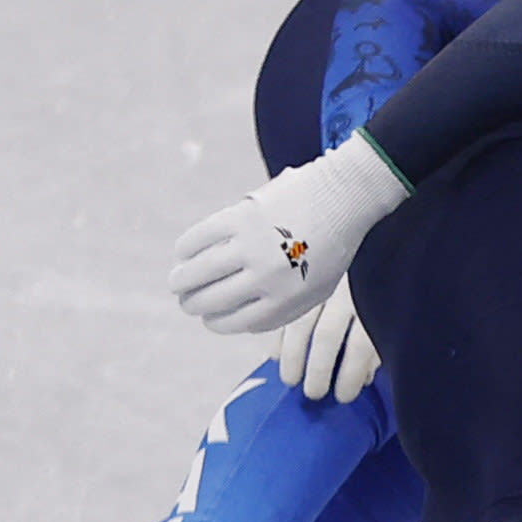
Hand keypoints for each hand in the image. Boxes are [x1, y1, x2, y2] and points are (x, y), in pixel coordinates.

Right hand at [172, 135, 409, 334]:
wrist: (344, 198)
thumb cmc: (331, 245)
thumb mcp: (318, 288)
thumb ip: (285, 308)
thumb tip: (244, 324)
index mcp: (288, 300)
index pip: (236, 321)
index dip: (215, 322)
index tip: (207, 318)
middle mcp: (267, 278)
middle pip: (212, 300)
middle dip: (192, 304)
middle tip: (185, 301)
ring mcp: (252, 247)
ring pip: (199, 273)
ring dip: (180, 280)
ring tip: (176, 282)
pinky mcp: (241, 218)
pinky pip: (199, 239)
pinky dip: (185, 249)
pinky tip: (182, 252)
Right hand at [269, 284, 382, 403]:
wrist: (360, 234)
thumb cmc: (384, 283)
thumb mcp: (388, 313)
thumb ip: (377, 345)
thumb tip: (360, 378)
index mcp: (375, 301)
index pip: (360, 345)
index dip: (350, 375)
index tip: (343, 397)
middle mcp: (346, 290)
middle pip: (327, 336)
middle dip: (318, 370)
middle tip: (313, 394)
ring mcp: (319, 279)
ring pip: (299, 322)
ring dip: (292, 357)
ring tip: (290, 380)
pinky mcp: (298, 273)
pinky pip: (282, 306)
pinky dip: (277, 334)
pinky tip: (275, 356)